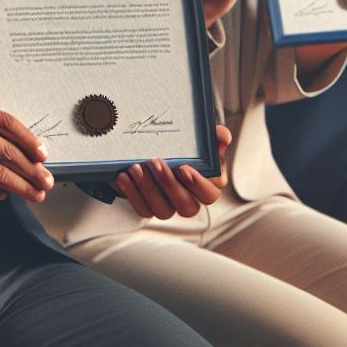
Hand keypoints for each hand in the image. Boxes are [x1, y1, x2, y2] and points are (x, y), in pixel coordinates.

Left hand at [114, 125, 232, 219]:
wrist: (166, 150)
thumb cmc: (190, 148)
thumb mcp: (203, 141)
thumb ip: (216, 137)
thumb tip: (222, 136)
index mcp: (209, 186)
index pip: (209, 194)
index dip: (198, 184)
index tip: (184, 168)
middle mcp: (190, 200)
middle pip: (186, 207)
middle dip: (169, 185)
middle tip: (155, 163)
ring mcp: (169, 206)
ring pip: (162, 211)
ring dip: (147, 189)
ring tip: (135, 168)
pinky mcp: (150, 207)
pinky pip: (142, 209)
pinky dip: (132, 194)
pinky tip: (124, 176)